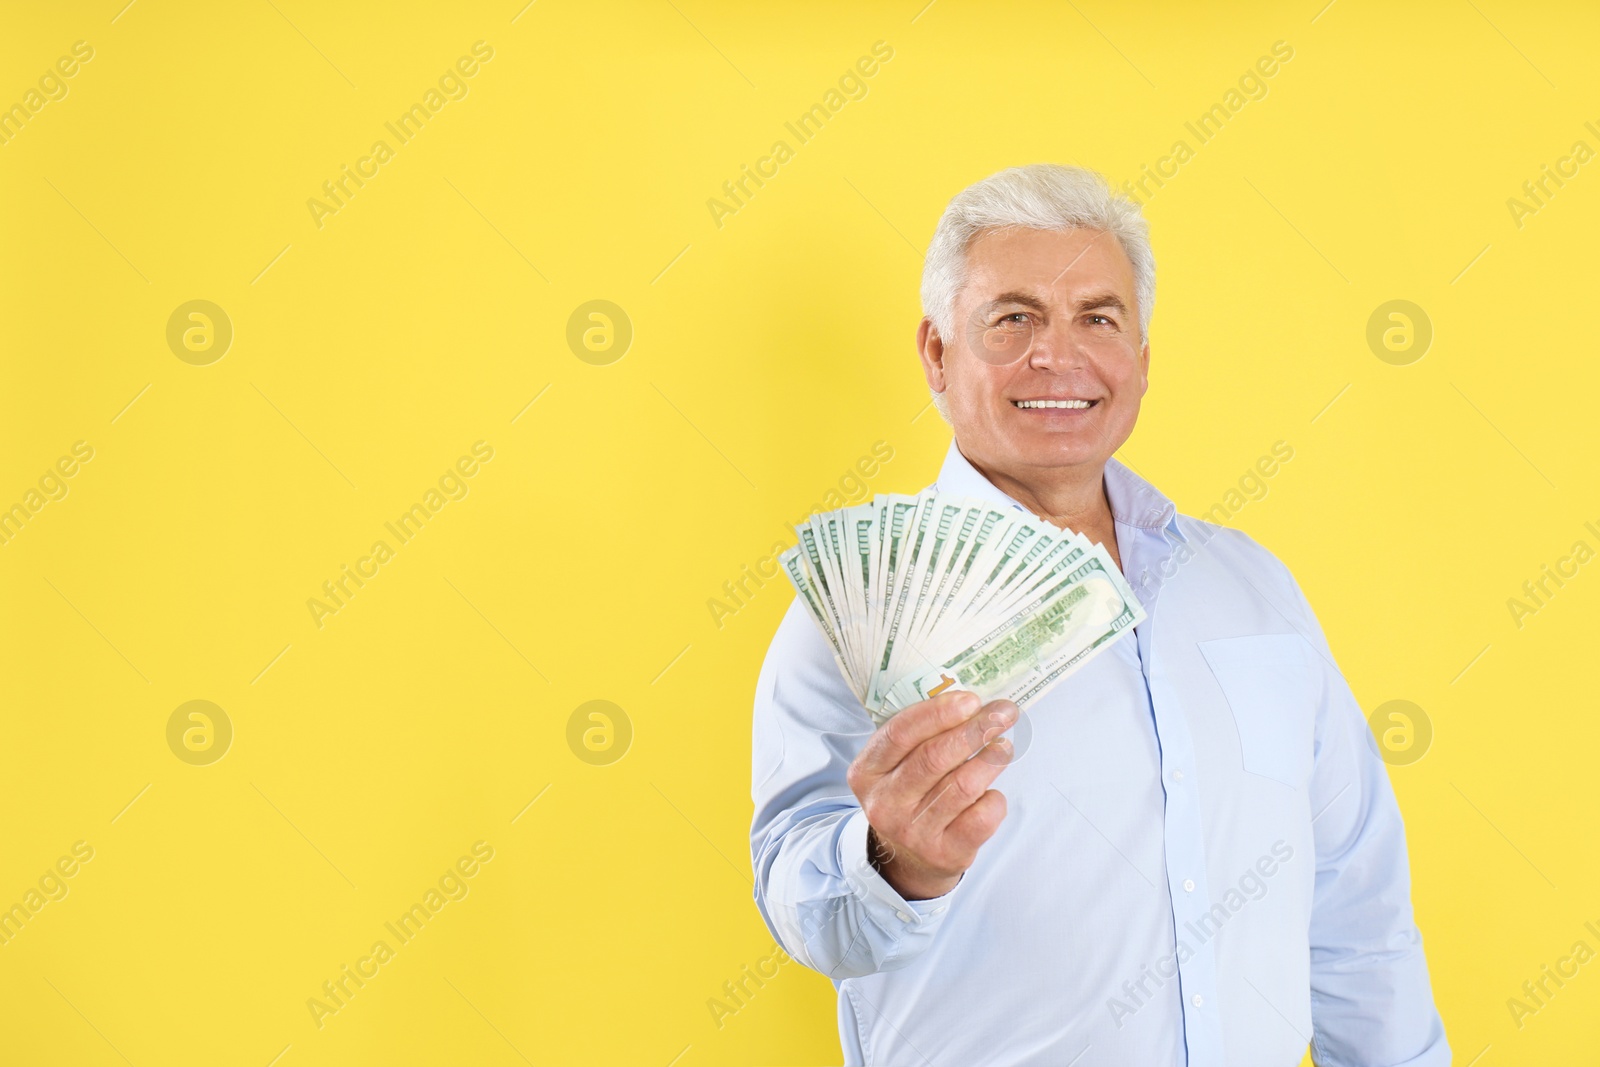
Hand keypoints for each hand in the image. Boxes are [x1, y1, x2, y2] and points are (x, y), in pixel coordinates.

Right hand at [845, 690, 1016, 899]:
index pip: (900, 733)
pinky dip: (995, 799)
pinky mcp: (945, 853)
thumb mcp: (897, 765)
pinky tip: (992, 791)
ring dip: (991, 759)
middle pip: (934, 758)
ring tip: (1004, 746)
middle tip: (1003, 713)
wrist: (908, 858)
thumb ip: (921, 736)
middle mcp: (885, 803)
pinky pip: (981, 818)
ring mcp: (914, 832)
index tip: (971, 699)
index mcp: (867, 772)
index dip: (938, 713)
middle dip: (974, 729)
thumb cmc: (909, 795)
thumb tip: (972, 704)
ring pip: (962, 786)